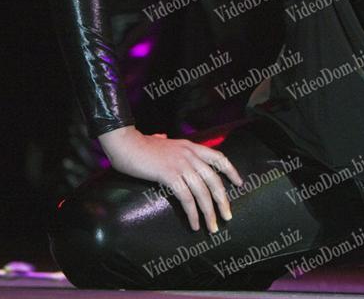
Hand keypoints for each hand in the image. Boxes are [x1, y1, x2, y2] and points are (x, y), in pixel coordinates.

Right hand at [97, 126, 243, 232]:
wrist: (125, 143)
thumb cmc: (139, 145)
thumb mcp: (159, 140)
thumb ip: (164, 140)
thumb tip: (161, 137)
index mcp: (190, 146)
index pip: (218, 157)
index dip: (231, 170)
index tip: (239, 183)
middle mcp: (190, 155)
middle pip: (214, 180)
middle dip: (223, 200)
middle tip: (227, 216)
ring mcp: (180, 164)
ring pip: (202, 192)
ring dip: (209, 212)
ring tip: (212, 227)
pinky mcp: (169, 175)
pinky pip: (186, 197)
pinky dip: (193, 213)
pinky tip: (194, 223)